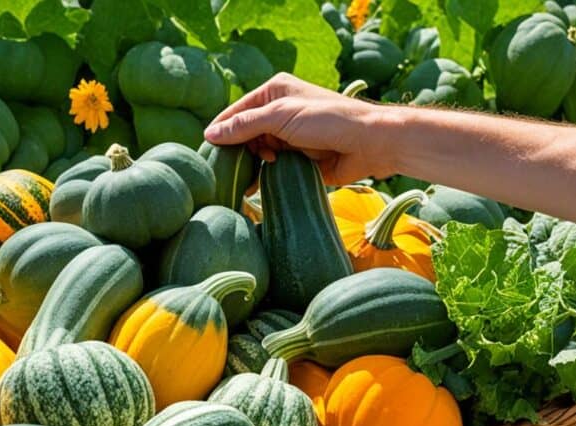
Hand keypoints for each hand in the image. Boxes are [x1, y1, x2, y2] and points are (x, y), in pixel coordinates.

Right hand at [204, 74, 395, 184]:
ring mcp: (289, 136)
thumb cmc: (327, 120)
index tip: (205, 150)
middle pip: (245, 133)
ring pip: (258, 152)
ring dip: (253, 163)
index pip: (237, 111)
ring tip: (250, 176)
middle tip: (230, 168)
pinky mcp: (299, 158)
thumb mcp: (280, 117)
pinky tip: (261, 182)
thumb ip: (245, 125)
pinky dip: (266, 174)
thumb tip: (210, 134)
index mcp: (274, 92)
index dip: (221, 129)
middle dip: (238, 150)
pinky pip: (273, 167)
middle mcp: (279, 112)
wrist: (369, 143)